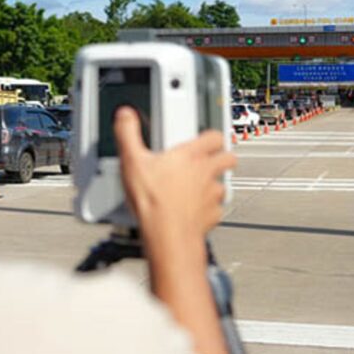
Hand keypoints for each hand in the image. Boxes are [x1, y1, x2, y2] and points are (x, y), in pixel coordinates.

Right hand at [113, 106, 234, 238]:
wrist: (167, 237)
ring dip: (213, 184)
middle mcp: (206, 173)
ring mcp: (212, 195)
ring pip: (222, 185)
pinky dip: (208, 210)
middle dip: (222, 157)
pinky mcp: (212, 216)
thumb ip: (128, 134)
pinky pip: (215, 210)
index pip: (214, 137)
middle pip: (228, 159)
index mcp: (191, 156)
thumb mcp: (132, 162)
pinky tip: (193, 212)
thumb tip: (125, 116)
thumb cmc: (153, 202)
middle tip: (211, 159)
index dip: (211, 136)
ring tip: (198, 187)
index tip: (206, 138)